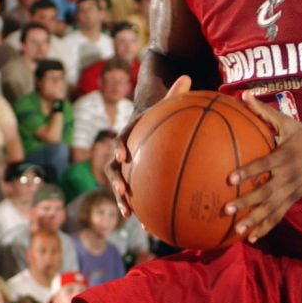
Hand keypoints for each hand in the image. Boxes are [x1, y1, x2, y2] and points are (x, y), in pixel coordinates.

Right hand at [108, 74, 191, 218]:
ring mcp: (125, 168)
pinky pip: (134, 196)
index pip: (119, 138)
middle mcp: (122, 152)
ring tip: (130, 215)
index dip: (119, 146)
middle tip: (122, 191)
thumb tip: (188, 76)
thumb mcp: (167, 102)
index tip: (122, 155)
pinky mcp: (133, 180)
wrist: (148, 124)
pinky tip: (148, 226)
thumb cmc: (160, 114)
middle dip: (116, 181)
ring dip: (122, 200)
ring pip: (119, 186)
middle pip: (113, 167)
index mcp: (129, 133)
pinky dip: (139, 209)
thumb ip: (175, 93)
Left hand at [224, 94, 301, 242]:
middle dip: (246, 202)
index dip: (248, 172)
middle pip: (265, 192)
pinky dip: (266, 227)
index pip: (263, 165)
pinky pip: (279, 216)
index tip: (230, 178)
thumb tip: (243, 95)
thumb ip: (264, 111)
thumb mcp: (288, 122)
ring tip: (238, 230)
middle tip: (227, 208)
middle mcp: (287, 177)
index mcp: (284, 157)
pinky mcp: (294, 200)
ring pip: (271, 209)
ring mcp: (292, 191)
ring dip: (254, 220)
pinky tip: (251, 237)